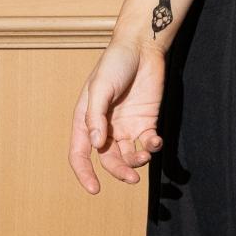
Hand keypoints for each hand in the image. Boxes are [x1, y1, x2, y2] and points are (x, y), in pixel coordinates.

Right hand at [70, 38, 166, 193]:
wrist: (142, 46)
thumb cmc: (115, 63)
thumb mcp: (100, 88)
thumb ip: (96, 117)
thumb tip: (98, 146)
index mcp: (86, 120)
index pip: (80, 155)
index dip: (84, 174)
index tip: (95, 189)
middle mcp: (105, 128)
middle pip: (108, 160)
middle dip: (119, 172)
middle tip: (132, 178)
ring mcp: (126, 126)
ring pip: (129, 156)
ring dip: (137, 162)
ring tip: (145, 156)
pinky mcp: (146, 121)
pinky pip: (147, 143)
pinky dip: (152, 147)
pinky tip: (155, 141)